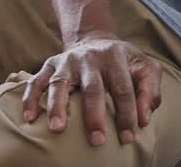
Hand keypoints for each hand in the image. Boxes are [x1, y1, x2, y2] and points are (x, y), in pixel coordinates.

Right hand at [21, 34, 163, 146]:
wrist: (95, 40)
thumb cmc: (124, 62)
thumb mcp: (145, 68)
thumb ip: (150, 91)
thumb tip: (144, 118)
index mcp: (116, 57)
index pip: (123, 88)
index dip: (126, 113)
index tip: (128, 137)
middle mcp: (90, 58)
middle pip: (92, 88)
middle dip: (94, 116)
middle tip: (97, 140)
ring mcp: (67, 61)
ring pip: (60, 83)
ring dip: (57, 106)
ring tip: (58, 129)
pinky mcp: (49, 64)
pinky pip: (36, 81)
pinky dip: (30, 98)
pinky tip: (30, 118)